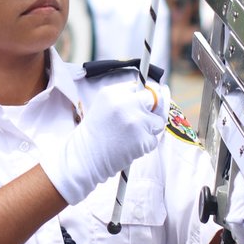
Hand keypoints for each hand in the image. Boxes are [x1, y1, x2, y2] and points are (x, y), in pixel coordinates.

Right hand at [40, 80, 169, 204]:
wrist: (86, 156)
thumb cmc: (97, 132)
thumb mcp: (104, 105)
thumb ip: (125, 97)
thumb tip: (154, 95)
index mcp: (113, 93)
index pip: (143, 86)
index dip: (147, 96)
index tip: (146, 103)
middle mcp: (125, 103)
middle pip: (155, 99)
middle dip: (154, 109)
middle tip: (143, 119)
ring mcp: (134, 121)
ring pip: (158, 121)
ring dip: (149, 130)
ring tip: (131, 135)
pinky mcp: (141, 139)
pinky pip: (154, 140)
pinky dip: (145, 145)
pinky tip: (130, 146)